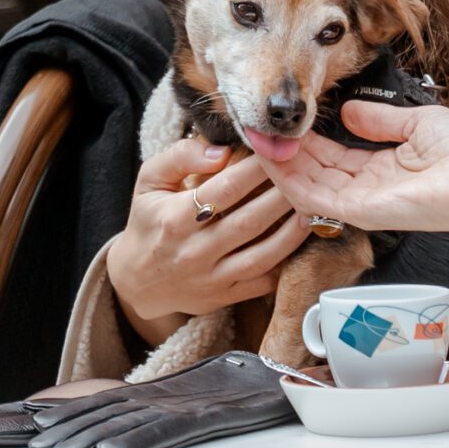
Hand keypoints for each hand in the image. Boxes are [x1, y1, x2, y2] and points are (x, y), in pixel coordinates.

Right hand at [105, 137, 307, 344]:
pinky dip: (286, 260)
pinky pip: (263, 281)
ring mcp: (212, 278)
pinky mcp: (225, 296)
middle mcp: (194, 251)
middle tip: (307, 175)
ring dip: (293, 230)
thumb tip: (221, 151)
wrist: (137, 280)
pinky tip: (301, 237)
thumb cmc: (148, 221)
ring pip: (263, 255)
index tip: (279, 151)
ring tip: (312, 205)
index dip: (256, 169)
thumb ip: (179, 157)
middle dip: (283, 196)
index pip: (225, 189)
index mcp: (174, 219)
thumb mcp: (149, 182)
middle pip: (250, 221)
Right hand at [266, 101, 448, 247]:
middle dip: (291, 150)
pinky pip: (316, 198)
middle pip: (318, 170)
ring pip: (310, 184)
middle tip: (266, 130)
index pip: (337, 155)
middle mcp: (371, 186)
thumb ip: (381, 118)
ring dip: (284, 164)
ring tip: (261, 141)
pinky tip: (274, 161)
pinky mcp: (360, 211)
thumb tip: (349, 110)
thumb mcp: (418, 122)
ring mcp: (363, 201)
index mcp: (386, 166)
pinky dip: (291, 180)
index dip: (313, 139)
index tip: (292, 122)